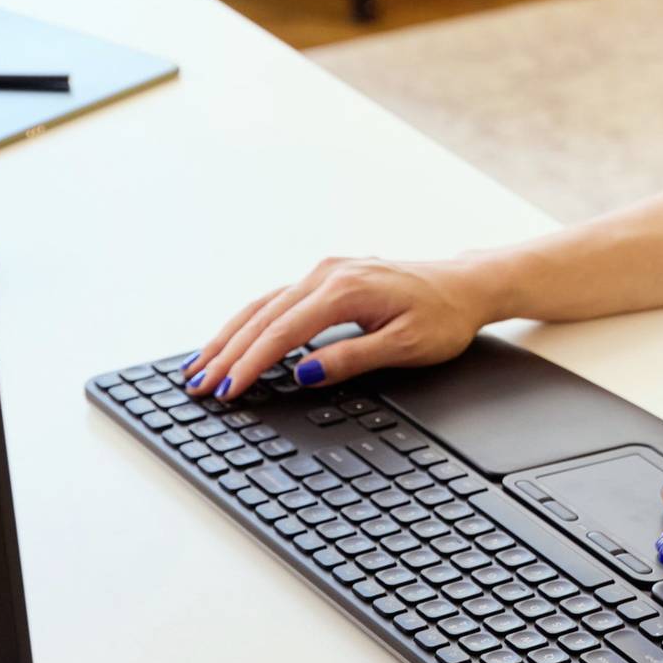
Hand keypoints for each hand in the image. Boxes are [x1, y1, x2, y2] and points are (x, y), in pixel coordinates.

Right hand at [181, 253, 495, 398]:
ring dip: (229, 336)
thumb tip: (305, 373)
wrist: (465, 284)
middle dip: (227, 353)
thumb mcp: (406, 346)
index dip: (251, 364)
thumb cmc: (443, 316)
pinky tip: (232, 340)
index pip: (284, 332)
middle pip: (263, 316)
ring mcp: (325, 272)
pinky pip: (277, 300)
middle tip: (197, 385)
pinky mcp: (326, 278)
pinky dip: (249, 323)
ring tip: (200, 366)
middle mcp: (328, 274)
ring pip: (263, 305)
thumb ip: (353, 359)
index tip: (228, 390)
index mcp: (345, 289)